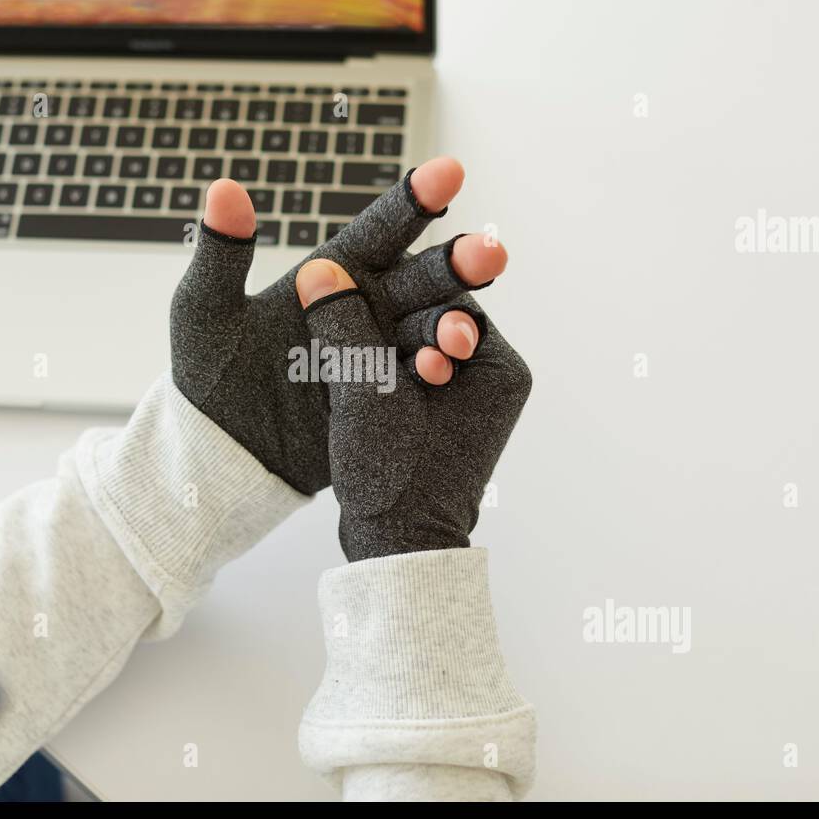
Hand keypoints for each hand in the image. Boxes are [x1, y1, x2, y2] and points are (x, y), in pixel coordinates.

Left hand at [169, 157, 507, 494]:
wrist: (220, 453)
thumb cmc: (205, 375)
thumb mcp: (203, 311)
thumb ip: (221, 253)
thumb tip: (223, 187)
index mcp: (332, 273)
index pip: (381, 229)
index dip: (415, 200)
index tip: (452, 171)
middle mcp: (365, 306)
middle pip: (420, 277)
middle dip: (456, 263)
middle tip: (492, 251)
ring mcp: (378, 353)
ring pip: (427, 329)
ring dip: (452, 322)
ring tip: (465, 326)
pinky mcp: (383, 396)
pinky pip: (414, 380)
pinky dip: (432, 371)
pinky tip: (446, 367)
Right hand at [293, 229, 531, 560]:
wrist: (397, 550)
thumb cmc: (395, 481)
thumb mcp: (364, 393)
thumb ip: (344, 327)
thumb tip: (318, 268)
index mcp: (499, 368)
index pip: (446, 298)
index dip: (396, 288)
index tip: (355, 285)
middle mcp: (494, 378)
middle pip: (428, 315)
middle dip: (384, 313)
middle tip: (345, 307)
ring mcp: (468, 398)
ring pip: (410, 341)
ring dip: (373, 340)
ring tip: (338, 344)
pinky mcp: (439, 414)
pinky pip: (402, 370)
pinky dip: (374, 367)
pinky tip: (339, 367)